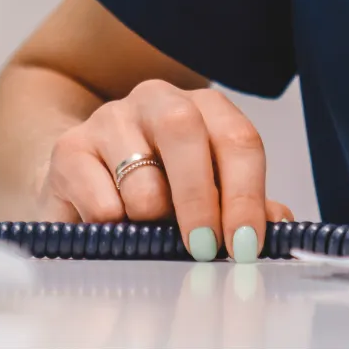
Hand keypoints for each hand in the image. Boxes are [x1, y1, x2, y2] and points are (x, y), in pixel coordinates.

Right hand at [35, 80, 293, 259]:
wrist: (81, 177)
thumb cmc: (156, 186)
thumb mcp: (206, 189)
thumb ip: (243, 204)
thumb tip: (279, 226)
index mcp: (203, 107)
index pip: (237, 139)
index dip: (247, 194)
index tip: (246, 243)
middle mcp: (158, 100)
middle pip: (185, 133)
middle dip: (200, 198)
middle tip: (205, 248)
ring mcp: (111, 119)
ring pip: (140, 176)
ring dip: (151, 219)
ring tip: (150, 231)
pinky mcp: (69, 149)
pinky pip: (99, 199)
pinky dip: (113, 226)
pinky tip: (114, 227)